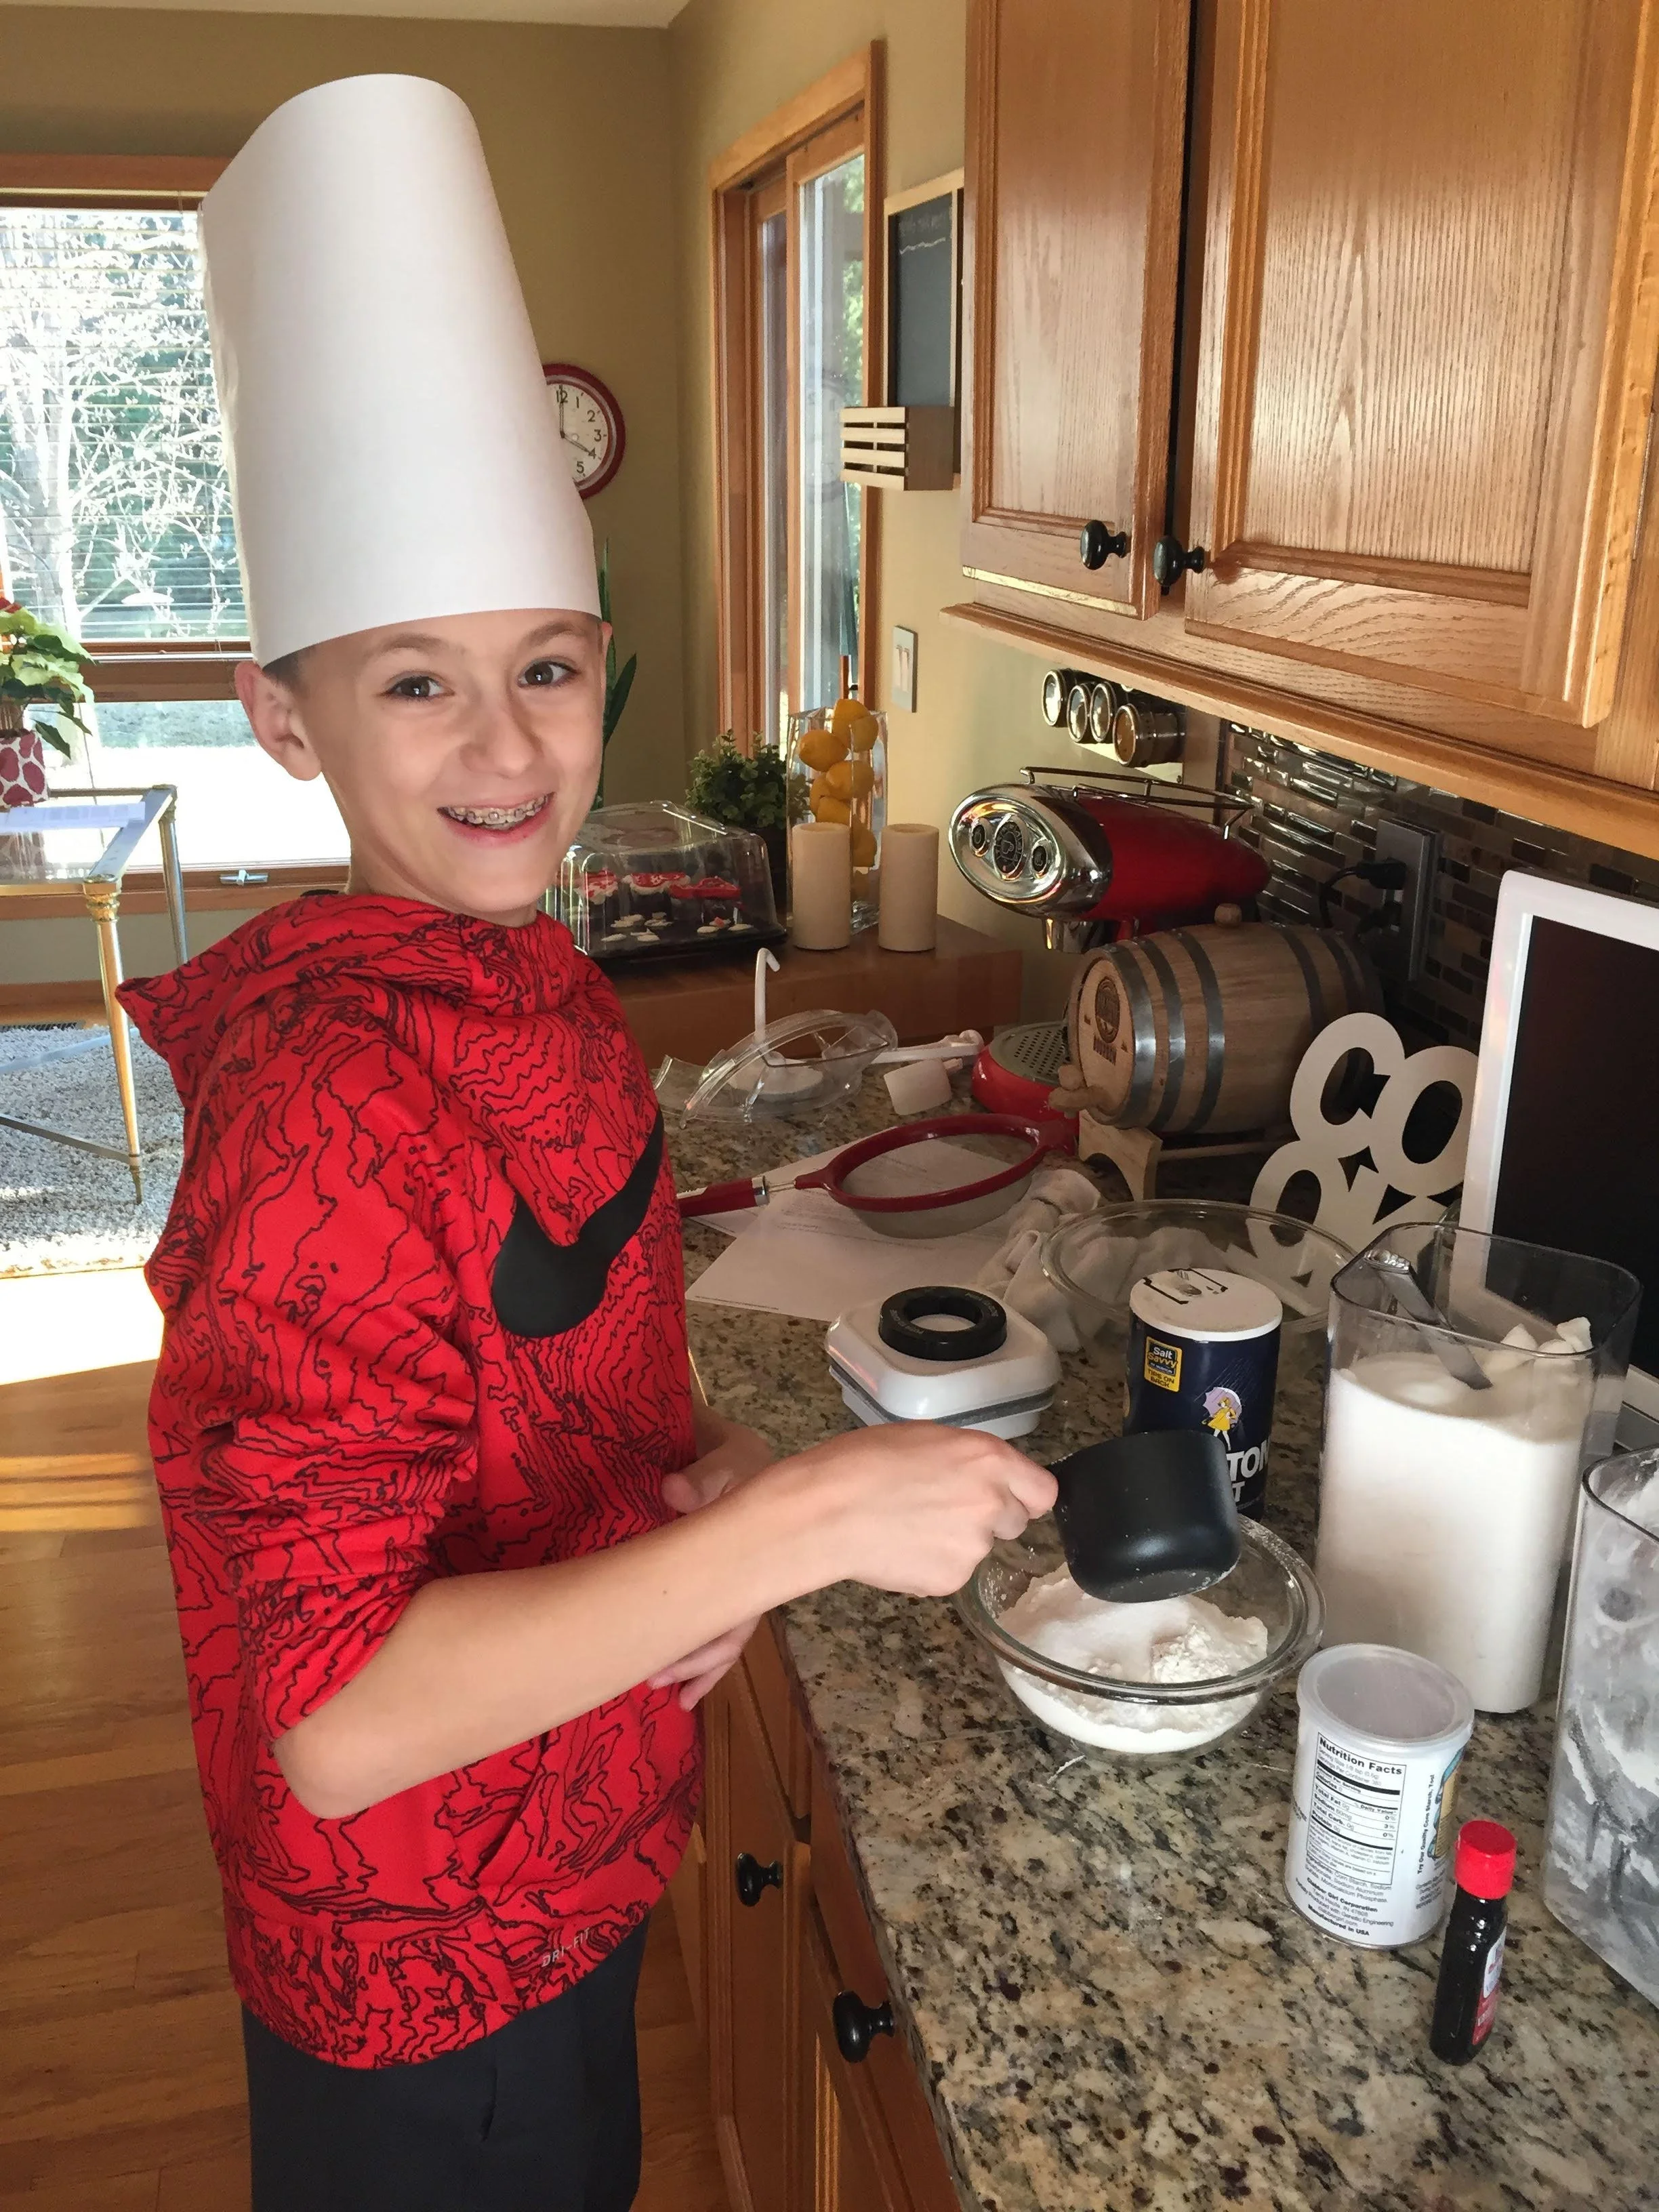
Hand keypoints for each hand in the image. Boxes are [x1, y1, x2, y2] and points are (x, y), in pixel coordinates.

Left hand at [650, 1412, 775, 1705]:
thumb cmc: (736, 1461)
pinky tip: (675, 1668)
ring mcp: (735, 1582)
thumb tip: (672, 1492)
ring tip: (659, 1686)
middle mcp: (748, 1581)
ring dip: (691, 1660)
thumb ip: (701, 1478)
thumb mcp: (725, 1461)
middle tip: (654, 1684)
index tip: (670, 1673)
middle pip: (727, 1636)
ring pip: (718, 1633)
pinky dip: (692, 1643)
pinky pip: (711, 1619)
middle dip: (692, 1664)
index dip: (705, 1649)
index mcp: (755, 1561)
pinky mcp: (719, 1578)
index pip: (735, 1618)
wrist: (743, 1455)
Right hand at [774, 1424, 1056, 1598]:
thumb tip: (981, 1477)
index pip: (1043, 1490)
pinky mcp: (952, 1579)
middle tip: (944, 1509)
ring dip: (956, 1541)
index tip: (1006, 1496)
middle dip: (988, 1518)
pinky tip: (900, 1548)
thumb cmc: (863, 1462)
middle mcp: (992, 1503)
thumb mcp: (926, 1437)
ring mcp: (974, 1546)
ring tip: (910, 1526)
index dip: (1024, 1495)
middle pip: (1016, 1521)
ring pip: (979, 1547)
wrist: (827, 1511)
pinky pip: (953, 1572)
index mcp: (990, 1460)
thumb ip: (968, 1459)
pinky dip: (933, 1565)